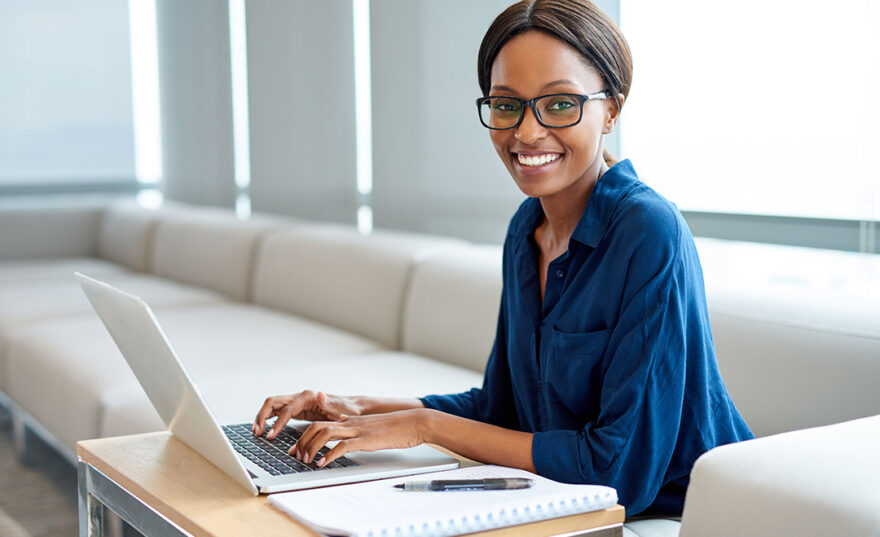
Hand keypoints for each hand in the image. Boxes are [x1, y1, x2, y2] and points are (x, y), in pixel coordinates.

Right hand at [253, 390, 360, 439]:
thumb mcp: (340, 408)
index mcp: (307, 397)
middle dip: (263, 416)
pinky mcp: (297, 410)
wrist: (352, 408)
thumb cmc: (347, 409)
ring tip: (257, 432)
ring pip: (273, 407)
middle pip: (274, 402)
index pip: (287, 409)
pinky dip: (270, 420)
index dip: (278, 423)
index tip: (271, 435)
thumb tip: (320, 394)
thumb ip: (328, 403)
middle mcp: (300, 397)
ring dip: (263, 417)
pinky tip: (265, 430)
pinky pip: (278, 413)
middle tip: (258, 432)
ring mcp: (297, 403)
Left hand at [291, 409, 429, 466]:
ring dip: (311, 447)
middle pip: (316, 426)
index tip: (295, 448)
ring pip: (325, 433)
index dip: (304, 436)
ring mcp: (358, 430)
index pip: (320, 424)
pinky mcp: (366, 439)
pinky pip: (343, 445)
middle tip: (296, 456)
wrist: (415, 423)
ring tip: (306, 460)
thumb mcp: (371, 425)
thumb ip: (355, 425)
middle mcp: (351, 423)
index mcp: (350, 420)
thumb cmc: (396, 427)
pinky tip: (323, 463)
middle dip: (302, 441)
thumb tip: (343, 425)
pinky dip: (329, 454)